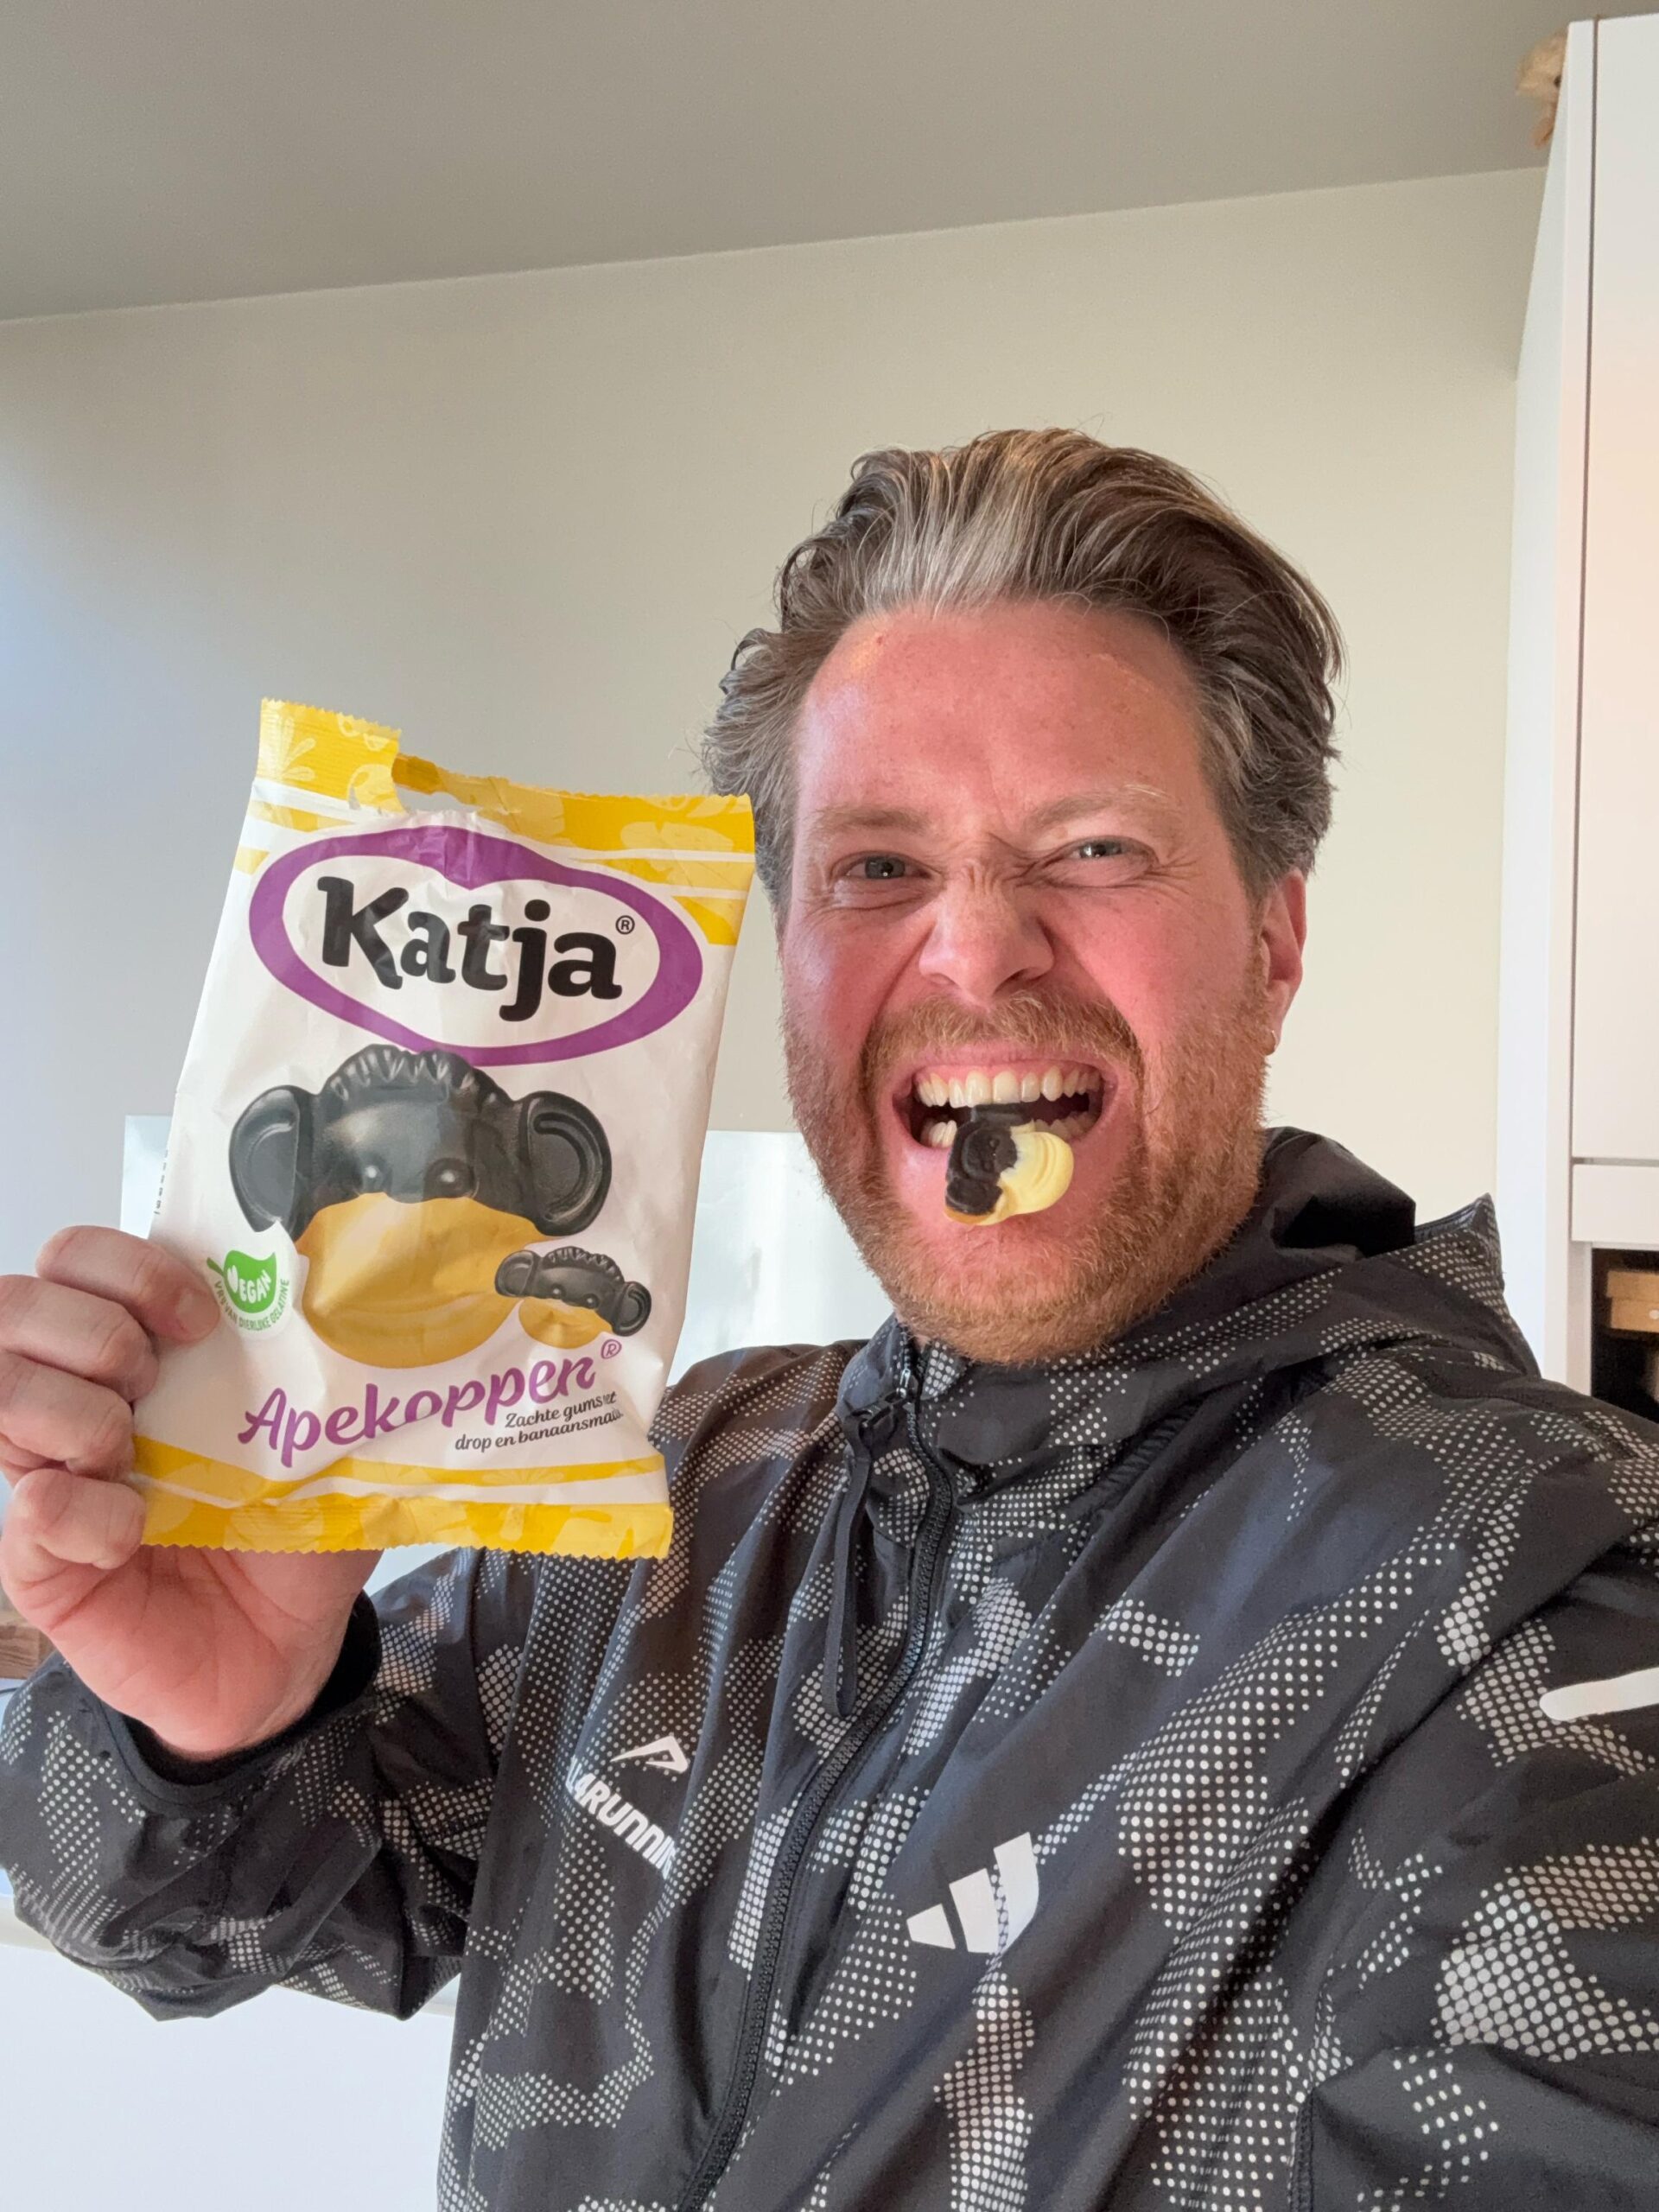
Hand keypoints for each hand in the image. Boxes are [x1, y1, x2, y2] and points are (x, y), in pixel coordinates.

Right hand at [0, 1228, 376, 1759]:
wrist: (290, 1646)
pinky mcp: (40, 1563)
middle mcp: (77, 1399)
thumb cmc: (295, 1532)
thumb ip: (324, 1362)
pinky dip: (81, 1513)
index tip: (201, 1316)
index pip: (79, 1259)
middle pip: (16, 1304)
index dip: (127, 1267)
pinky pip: (28, 1513)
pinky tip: (130, 1533)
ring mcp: (48, 1476)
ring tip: (130, 1452)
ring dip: (71, 1407)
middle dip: (93, 1329)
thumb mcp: (326, 1434)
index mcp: (142, 1350)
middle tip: (153, 1380)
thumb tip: (349, 1286)